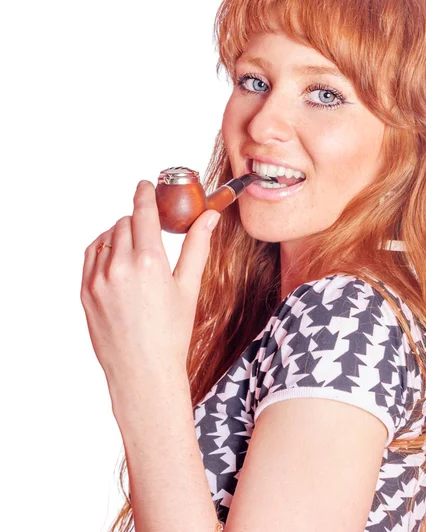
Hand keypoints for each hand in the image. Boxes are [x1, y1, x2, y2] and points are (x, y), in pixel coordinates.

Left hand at [80, 180, 219, 387]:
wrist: (143, 372)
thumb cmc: (171, 333)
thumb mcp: (188, 287)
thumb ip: (197, 247)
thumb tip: (210, 217)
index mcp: (149, 262)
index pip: (143, 213)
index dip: (144, 194)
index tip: (145, 185)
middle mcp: (119, 267)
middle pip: (125, 223)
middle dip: (137, 220)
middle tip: (149, 227)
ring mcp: (98, 280)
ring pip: (106, 237)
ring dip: (119, 234)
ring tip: (134, 248)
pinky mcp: (85, 292)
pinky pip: (92, 256)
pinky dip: (103, 249)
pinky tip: (117, 260)